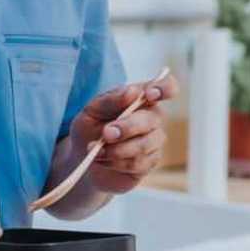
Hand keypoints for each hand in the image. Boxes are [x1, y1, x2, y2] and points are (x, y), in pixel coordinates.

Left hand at [70, 74, 180, 194]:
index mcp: (142, 98)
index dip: (164, 89)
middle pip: (151, 120)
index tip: (149, 94)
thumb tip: (132, 91)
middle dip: (127, 127)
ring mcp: (154, 141)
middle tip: (106, 133)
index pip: (166, 87)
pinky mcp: (149, 162)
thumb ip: (111, 100)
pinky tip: (102, 159)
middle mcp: (153, 118)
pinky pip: (137, 163)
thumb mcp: (92, 110)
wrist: (83, 157)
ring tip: (96, 150)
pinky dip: (116, 162)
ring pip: (144, 145)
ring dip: (117, 149)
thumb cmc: (91, 128)